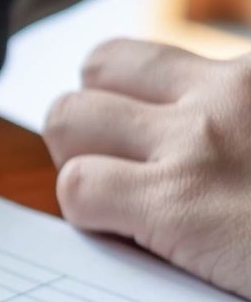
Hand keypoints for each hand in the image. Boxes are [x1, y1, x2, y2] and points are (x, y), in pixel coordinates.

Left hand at [44, 38, 250, 296]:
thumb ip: (238, 126)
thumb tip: (199, 147)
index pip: (157, 60)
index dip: (140, 101)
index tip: (153, 141)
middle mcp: (231, 89)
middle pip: (102, 65)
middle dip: (94, 118)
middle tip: (126, 169)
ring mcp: (199, 142)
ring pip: (67, 117)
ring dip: (78, 162)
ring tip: (122, 202)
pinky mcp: (178, 203)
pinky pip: (77, 190)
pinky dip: (90, 218)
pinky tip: (137, 241)